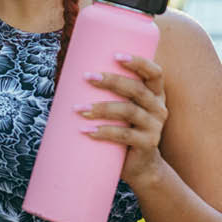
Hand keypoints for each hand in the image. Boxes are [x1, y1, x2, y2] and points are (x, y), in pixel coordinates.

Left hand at [80, 54, 169, 190]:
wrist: (137, 166)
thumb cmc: (120, 129)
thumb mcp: (117, 108)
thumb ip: (102, 91)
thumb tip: (63, 69)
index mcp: (154, 94)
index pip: (154, 73)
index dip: (138, 62)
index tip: (115, 55)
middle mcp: (158, 108)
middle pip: (137, 90)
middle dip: (111, 81)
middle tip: (86, 76)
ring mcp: (155, 127)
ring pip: (129, 111)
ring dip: (101, 108)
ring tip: (78, 108)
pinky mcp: (147, 144)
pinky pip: (125, 136)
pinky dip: (104, 132)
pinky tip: (87, 131)